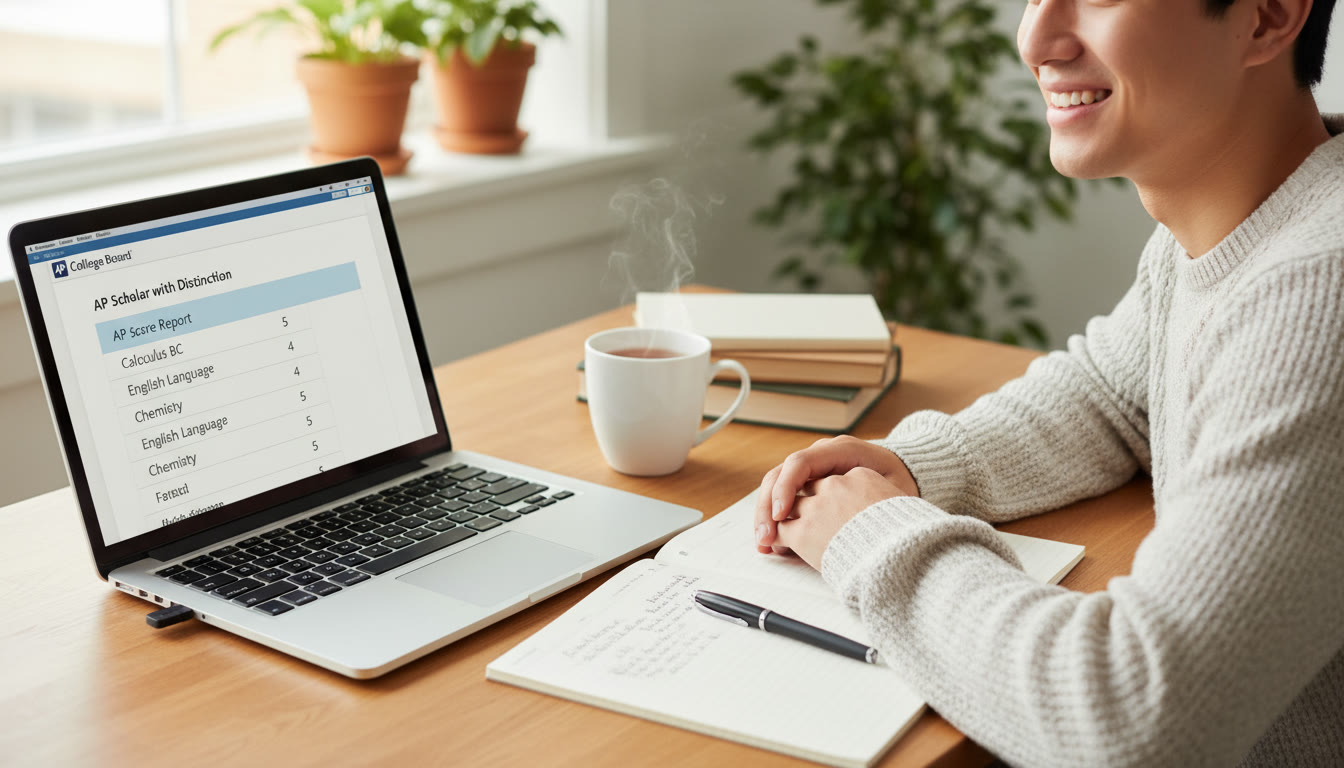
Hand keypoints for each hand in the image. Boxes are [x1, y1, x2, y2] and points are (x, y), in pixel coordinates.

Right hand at [754, 435, 917, 553]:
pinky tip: (771, 542)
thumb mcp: (892, 488)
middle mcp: (820, 455)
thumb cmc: (900, 482)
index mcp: (840, 450)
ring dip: (765, 515)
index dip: (786, 488)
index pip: (800, 463)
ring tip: (763, 545)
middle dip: (767, 507)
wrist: (905, 473)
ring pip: (775, 487)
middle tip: (764, 538)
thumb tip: (849, 519)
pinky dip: (775, 519)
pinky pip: (784, 497)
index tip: (780, 516)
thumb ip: (869, 496)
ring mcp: (811, 468)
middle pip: (780, 474)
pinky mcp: (807, 485)